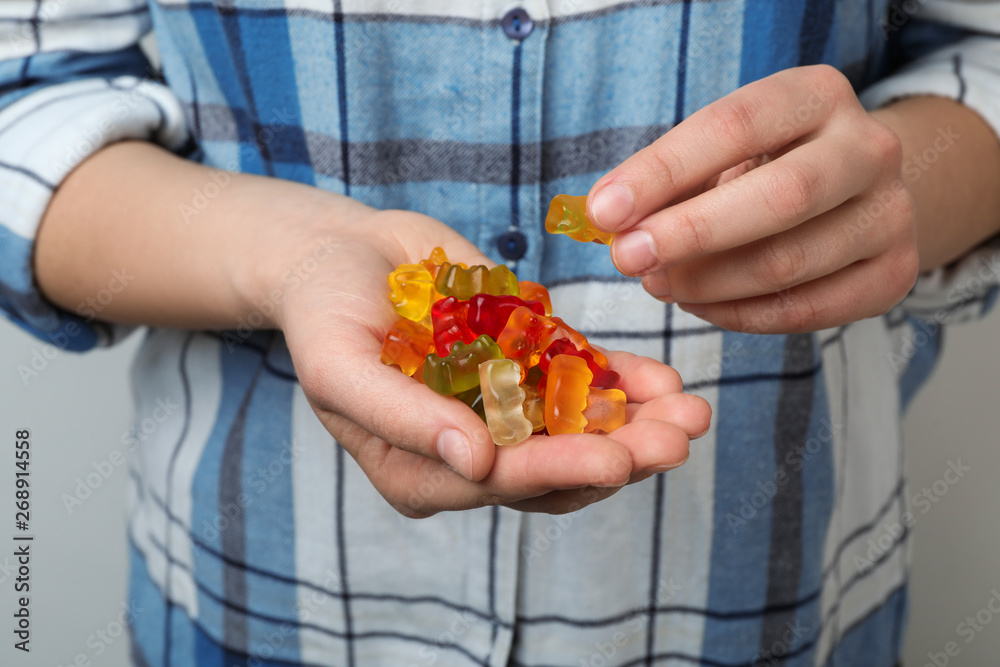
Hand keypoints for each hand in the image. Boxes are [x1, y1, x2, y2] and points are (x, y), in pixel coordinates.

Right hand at [272, 208, 710, 516]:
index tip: (617, 461)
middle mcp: (470, 452)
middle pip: (555, 469)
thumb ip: (403, 419)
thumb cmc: (322, 312)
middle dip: (621, 455)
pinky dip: (622, 380)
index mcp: (421, 471)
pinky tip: (662, 378)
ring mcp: (503, 410)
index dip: (560, 473)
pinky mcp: (525, 366)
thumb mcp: (340, 366)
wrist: (341, 254)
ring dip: (639, 423)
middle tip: (678, 438)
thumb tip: (477, 465)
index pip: (500, 483)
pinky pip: (579, 381)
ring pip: (580, 432)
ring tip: (691, 411)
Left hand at [587, 65, 918, 333]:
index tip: (605, 209)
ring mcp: (890, 215)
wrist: (855, 192)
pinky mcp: (892, 275)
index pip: (734, 127)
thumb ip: (673, 178)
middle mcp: (868, 150)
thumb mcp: (724, 150)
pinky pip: (804, 311)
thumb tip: (608, 218)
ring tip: (656, 283)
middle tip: (627, 258)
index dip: (662, 172)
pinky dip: (737, 315)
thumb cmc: (767, 166)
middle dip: (690, 234)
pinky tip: (698, 305)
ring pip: (788, 263)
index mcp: (818, 96)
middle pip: (780, 198)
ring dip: (706, 283)